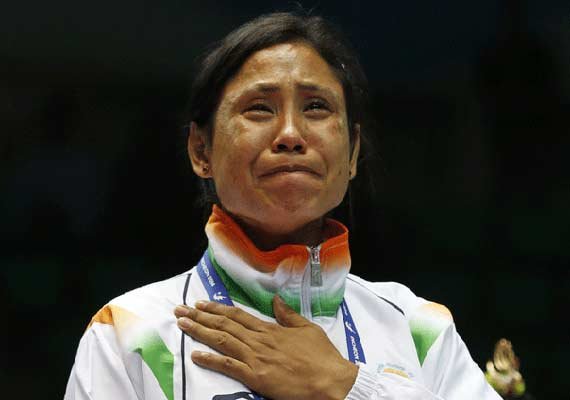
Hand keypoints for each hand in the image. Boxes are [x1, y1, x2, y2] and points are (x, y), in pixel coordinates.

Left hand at [174, 295, 357, 399]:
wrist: (330, 380)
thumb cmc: (321, 356)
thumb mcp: (307, 329)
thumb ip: (288, 315)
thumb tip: (276, 301)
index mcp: (270, 329)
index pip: (238, 315)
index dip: (217, 308)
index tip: (201, 303)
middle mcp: (259, 340)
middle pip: (225, 325)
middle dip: (200, 316)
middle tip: (181, 309)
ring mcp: (256, 358)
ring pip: (222, 341)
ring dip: (200, 331)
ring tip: (182, 324)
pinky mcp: (256, 377)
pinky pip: (229, 366)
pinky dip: (211, 360)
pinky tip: (196, 355)